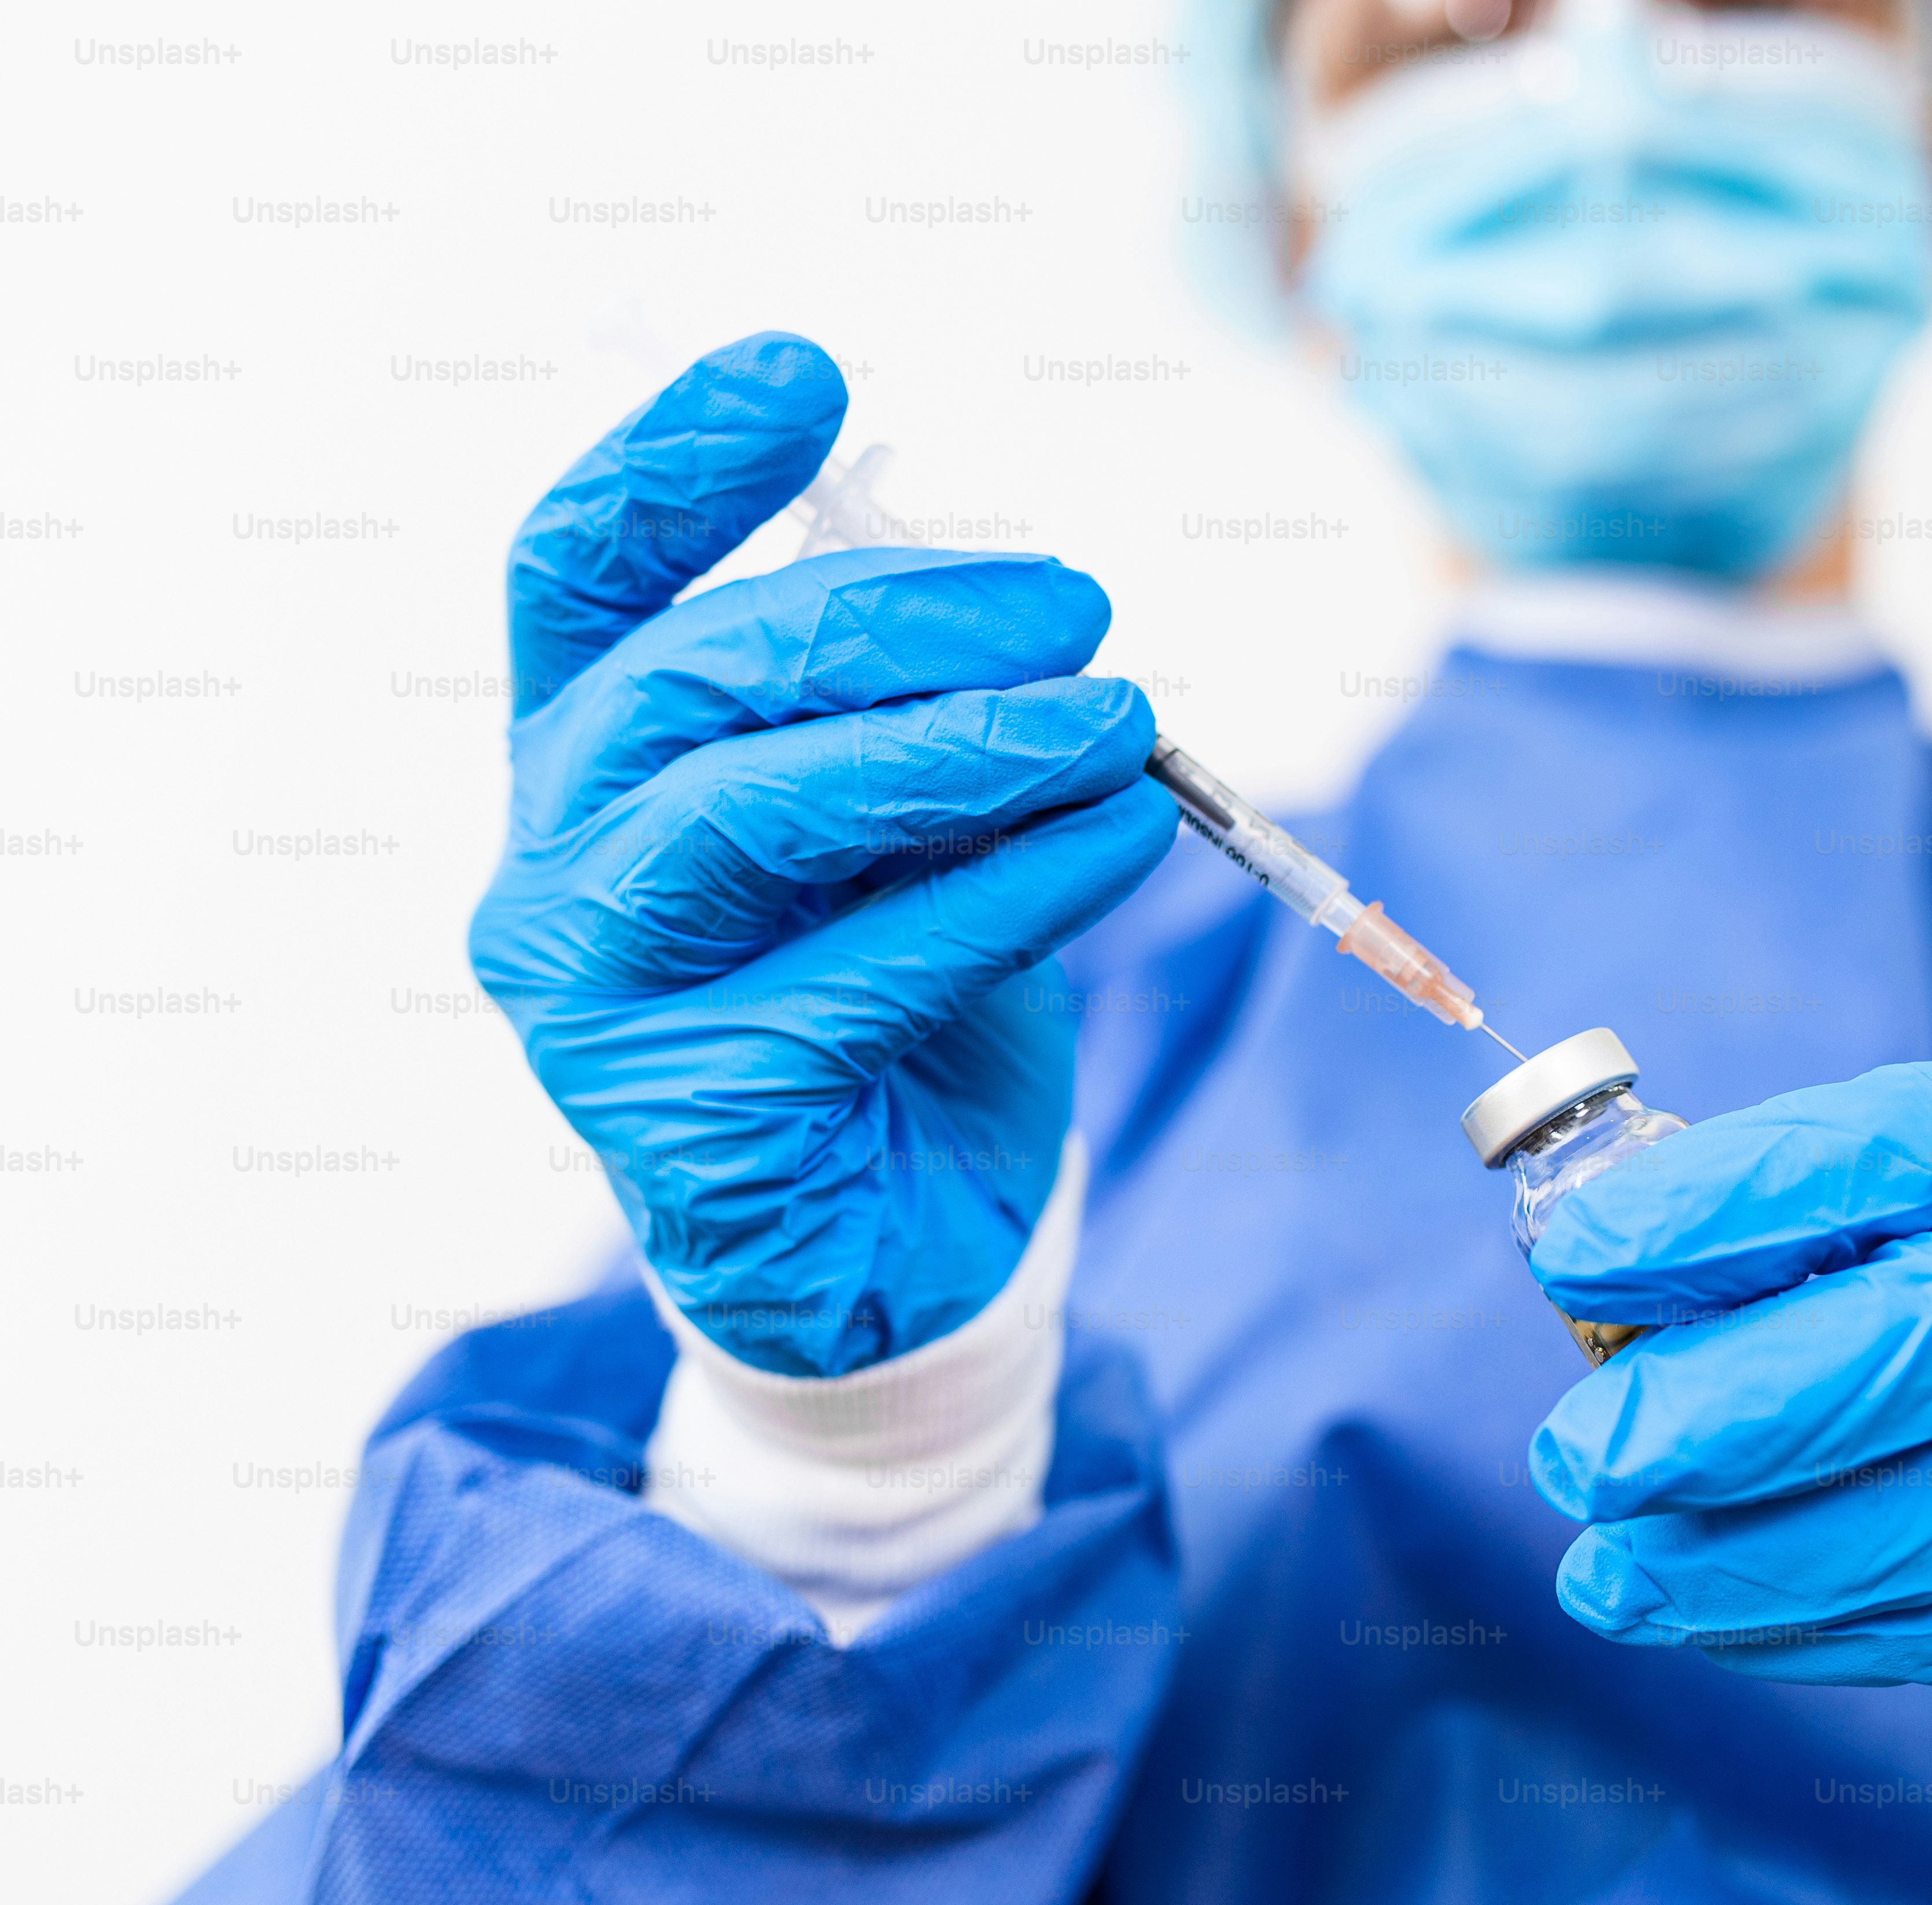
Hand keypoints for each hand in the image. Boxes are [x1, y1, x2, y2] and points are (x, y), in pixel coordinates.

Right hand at [472, 332, 1174, 1376]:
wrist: (897, 1249)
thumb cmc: (897, 1009)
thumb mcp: (908, 830)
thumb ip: (905, 714)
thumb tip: (1007, 593)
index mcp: (587, 762)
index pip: (578, 572)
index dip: (674, 459)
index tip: (806, 371)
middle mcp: (552, 865)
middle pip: (690, 674)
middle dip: (899, 615)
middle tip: (1078, 607)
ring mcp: (591, 998)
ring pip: (754, 812)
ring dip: (964, 747)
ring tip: (1122, 721)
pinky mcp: (682, 1117)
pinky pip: (861, 967)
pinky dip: (1013, 890)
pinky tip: (1122, 838)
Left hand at [1523, 1042, 1931, 1741]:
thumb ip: (1860, 1220)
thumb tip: (1605, 1272)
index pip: (1921, 1145)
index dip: (1736, 1201)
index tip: (1575, 1250)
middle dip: (1736, 1405)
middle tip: (1579, 1453)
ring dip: (1766, 1557)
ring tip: (1614, 1574)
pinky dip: (1851, 1632)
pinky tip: (1732, 1625)